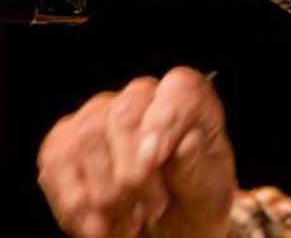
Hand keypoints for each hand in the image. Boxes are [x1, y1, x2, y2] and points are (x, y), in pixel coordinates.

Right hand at [37, 67, 236, 237]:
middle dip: (130, 171)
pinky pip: (57, 164)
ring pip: (86, 139)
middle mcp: (141, 95)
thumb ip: (197, 169)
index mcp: (189, 97)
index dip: (165, 122)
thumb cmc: (193, 201)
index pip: (178, 90)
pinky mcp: (63, 141)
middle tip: (150, 212)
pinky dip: (74, 203)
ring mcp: (96, 114)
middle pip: (124, 114)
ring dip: (105, 195)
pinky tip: (97, 228)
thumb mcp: (209, 193)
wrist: (166, 228)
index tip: (154, 163)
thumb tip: (185, 143)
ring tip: (130, 226)